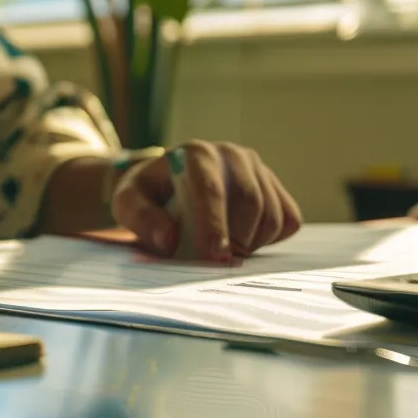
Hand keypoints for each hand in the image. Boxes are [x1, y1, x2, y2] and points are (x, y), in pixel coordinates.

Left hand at [110, 141, 301, 260]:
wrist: (170, 182)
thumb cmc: (149, 195)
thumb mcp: (128, 203)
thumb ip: (141, 218)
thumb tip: (168, 239)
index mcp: (195, 154)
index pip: (211, 189)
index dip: (215, 225)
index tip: (216, 256)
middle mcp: (231, 155)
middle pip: (250, 201)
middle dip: (238, 239)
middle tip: (220, 263)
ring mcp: (256, 168)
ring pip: (273, 213)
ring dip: (253, 242)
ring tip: (227, 250)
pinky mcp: (273, 185)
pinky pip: (289, 219)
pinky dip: (272, 238)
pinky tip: (247, 240)